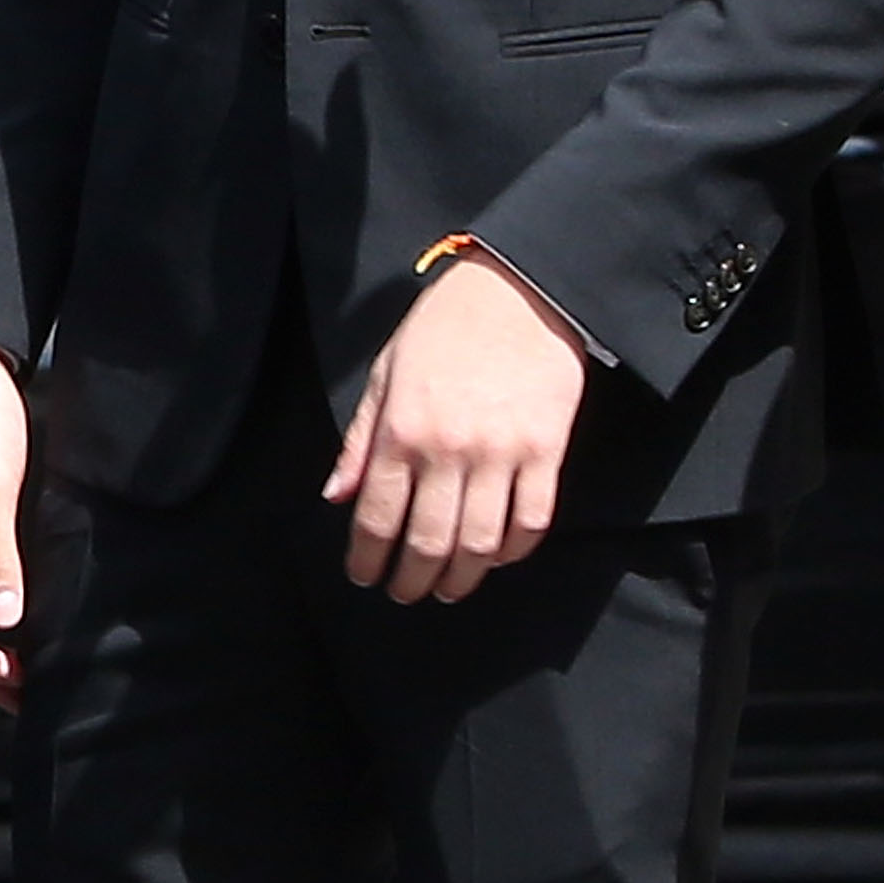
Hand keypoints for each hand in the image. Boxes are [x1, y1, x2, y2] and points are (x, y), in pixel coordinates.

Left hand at [327, 246, 591, 601]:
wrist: (519, 290)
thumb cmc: (444, 327)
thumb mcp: (387, 372)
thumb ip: (361, 439)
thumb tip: (336, 496)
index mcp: (402, 430)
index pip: (376, 518)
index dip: (367, 559)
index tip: (365, 577)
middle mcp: (449, 450)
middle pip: (428, 542)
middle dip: (412, 581)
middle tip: (406, 592)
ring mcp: (501, 453)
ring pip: (480, 543)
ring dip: (462, 578)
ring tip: (450, 588)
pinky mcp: (546, 451)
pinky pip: (532, 521)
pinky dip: (514, 551)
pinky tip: (499, 557)